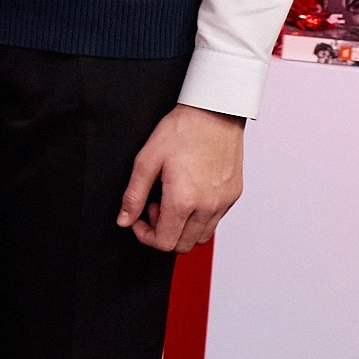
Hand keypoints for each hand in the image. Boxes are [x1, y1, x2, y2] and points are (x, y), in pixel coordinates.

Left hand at [118, 105, 244, 252]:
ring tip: (172, 199)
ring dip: (181, 227)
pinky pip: (215, 221)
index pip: (164, 242)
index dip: (146, 236)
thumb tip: (124, 220)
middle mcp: (208, 207)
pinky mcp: (234, 195)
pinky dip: (198, 218)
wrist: (215, 113)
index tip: (138, 219)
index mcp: (184, 201)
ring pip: (201, 236)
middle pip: (182, 245)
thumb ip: (134, 195)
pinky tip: (189, 193)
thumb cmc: (181, 131)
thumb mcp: (146, 160)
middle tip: (155, 206)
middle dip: (162, 232)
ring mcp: (224, 203)